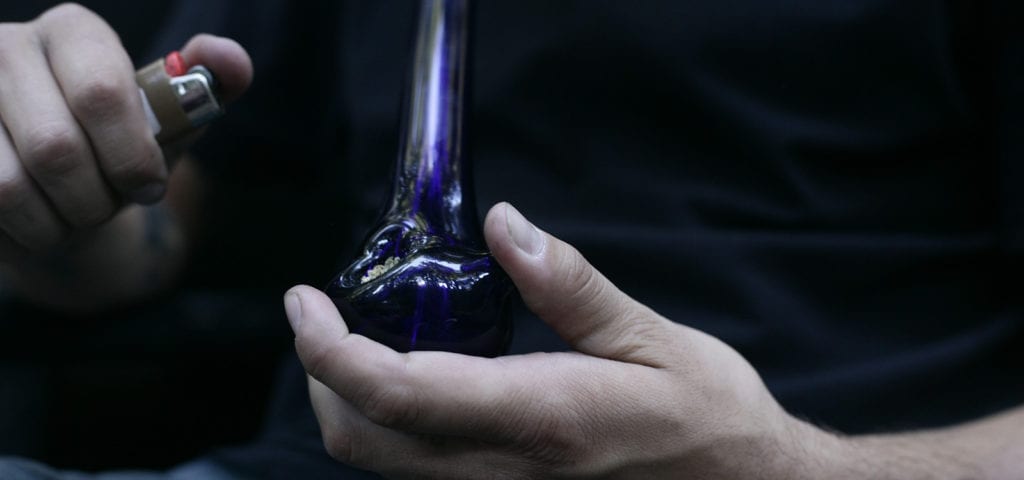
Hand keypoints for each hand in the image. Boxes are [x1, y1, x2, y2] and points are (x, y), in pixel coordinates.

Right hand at [0, 3, 250, 258]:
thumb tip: (230, 60)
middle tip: (110, 205)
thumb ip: (210, 86)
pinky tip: (37, 219)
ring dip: (56, 222)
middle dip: (96, 199)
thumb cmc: (121, 145)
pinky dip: (23, 232)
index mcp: (73, 33)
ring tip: (73, 214)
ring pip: (8, 187)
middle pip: (56, 149)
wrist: (60, 186)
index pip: (103, 94)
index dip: (132, 156)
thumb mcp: (172, 118)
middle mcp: (6, 47)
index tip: (148, 188)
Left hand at [285, 202, 836, 478]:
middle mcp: (507, 471)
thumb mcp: (654, 337)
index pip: (399, 394)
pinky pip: (421, 474)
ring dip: (352, 404)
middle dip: (323, 379)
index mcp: (542, 417)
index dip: (329, 351)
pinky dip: (392, 427)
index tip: (304, 304)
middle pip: (366, 442)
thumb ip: (570, 286)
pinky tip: (419, 381)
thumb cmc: (709, 418)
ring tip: (363, 340)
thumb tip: (506, 228)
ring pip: (385, 466)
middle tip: (325, 317)